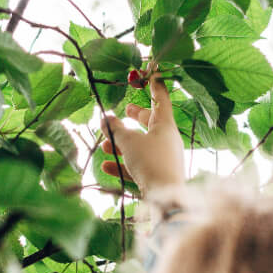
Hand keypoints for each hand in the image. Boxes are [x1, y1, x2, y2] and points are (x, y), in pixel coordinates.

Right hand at [100, 75, 184, 194]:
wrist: (165, 198)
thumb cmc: (150, 162)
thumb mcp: (129, 142)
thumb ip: (116, 129)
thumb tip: (106, 118)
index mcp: (165, 126)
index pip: (161, 100)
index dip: (154, 87)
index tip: (150, 74)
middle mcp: (167, 141)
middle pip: (151, 124)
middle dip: (136, 118)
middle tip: (125, 112)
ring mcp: (163, 159)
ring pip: (141, 146)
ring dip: (122, 144)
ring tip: (105, 145)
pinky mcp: (157, 176)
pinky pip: (138, 166)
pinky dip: (123, 164)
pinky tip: (106, 166)